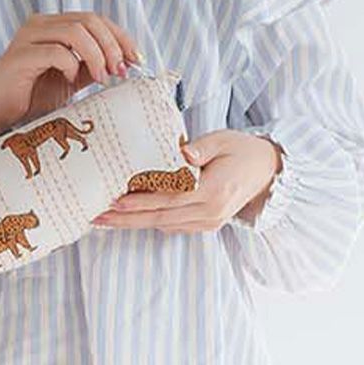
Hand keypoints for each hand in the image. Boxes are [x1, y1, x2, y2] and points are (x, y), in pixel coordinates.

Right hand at [0, 12, 142, 141]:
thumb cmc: (30, 96)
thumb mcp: (71, 80)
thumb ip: (92, 67)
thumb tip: (124, 63)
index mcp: (54, 26)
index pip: (95, 19)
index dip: (120, 36)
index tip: (136, 59)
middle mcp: (41, 25)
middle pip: (89, 20)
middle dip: (112, 45)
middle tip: (120, 70)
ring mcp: (29, 37)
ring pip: (75, 31)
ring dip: (97, 55)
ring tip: (102, 77)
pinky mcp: (20, 56)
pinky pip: (56, 52)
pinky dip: (72, 65)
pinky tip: (72, 80)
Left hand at [91, 129, 283, 232]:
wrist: (267, 171)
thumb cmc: (241, 150)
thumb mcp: (223, 140)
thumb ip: (200, 148)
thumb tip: (181, 153)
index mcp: (213, 192)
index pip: (168, 200)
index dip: (140, 203)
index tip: (114, 202)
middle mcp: (209, 213)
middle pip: (159, 218)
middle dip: (125, 219)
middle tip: (96, 216)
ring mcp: (207, 222)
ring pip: (162, 225)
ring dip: (133, 222)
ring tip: (104, 218)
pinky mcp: (204, 224)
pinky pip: (172, 225)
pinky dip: (149, 220)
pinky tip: (129, 216)